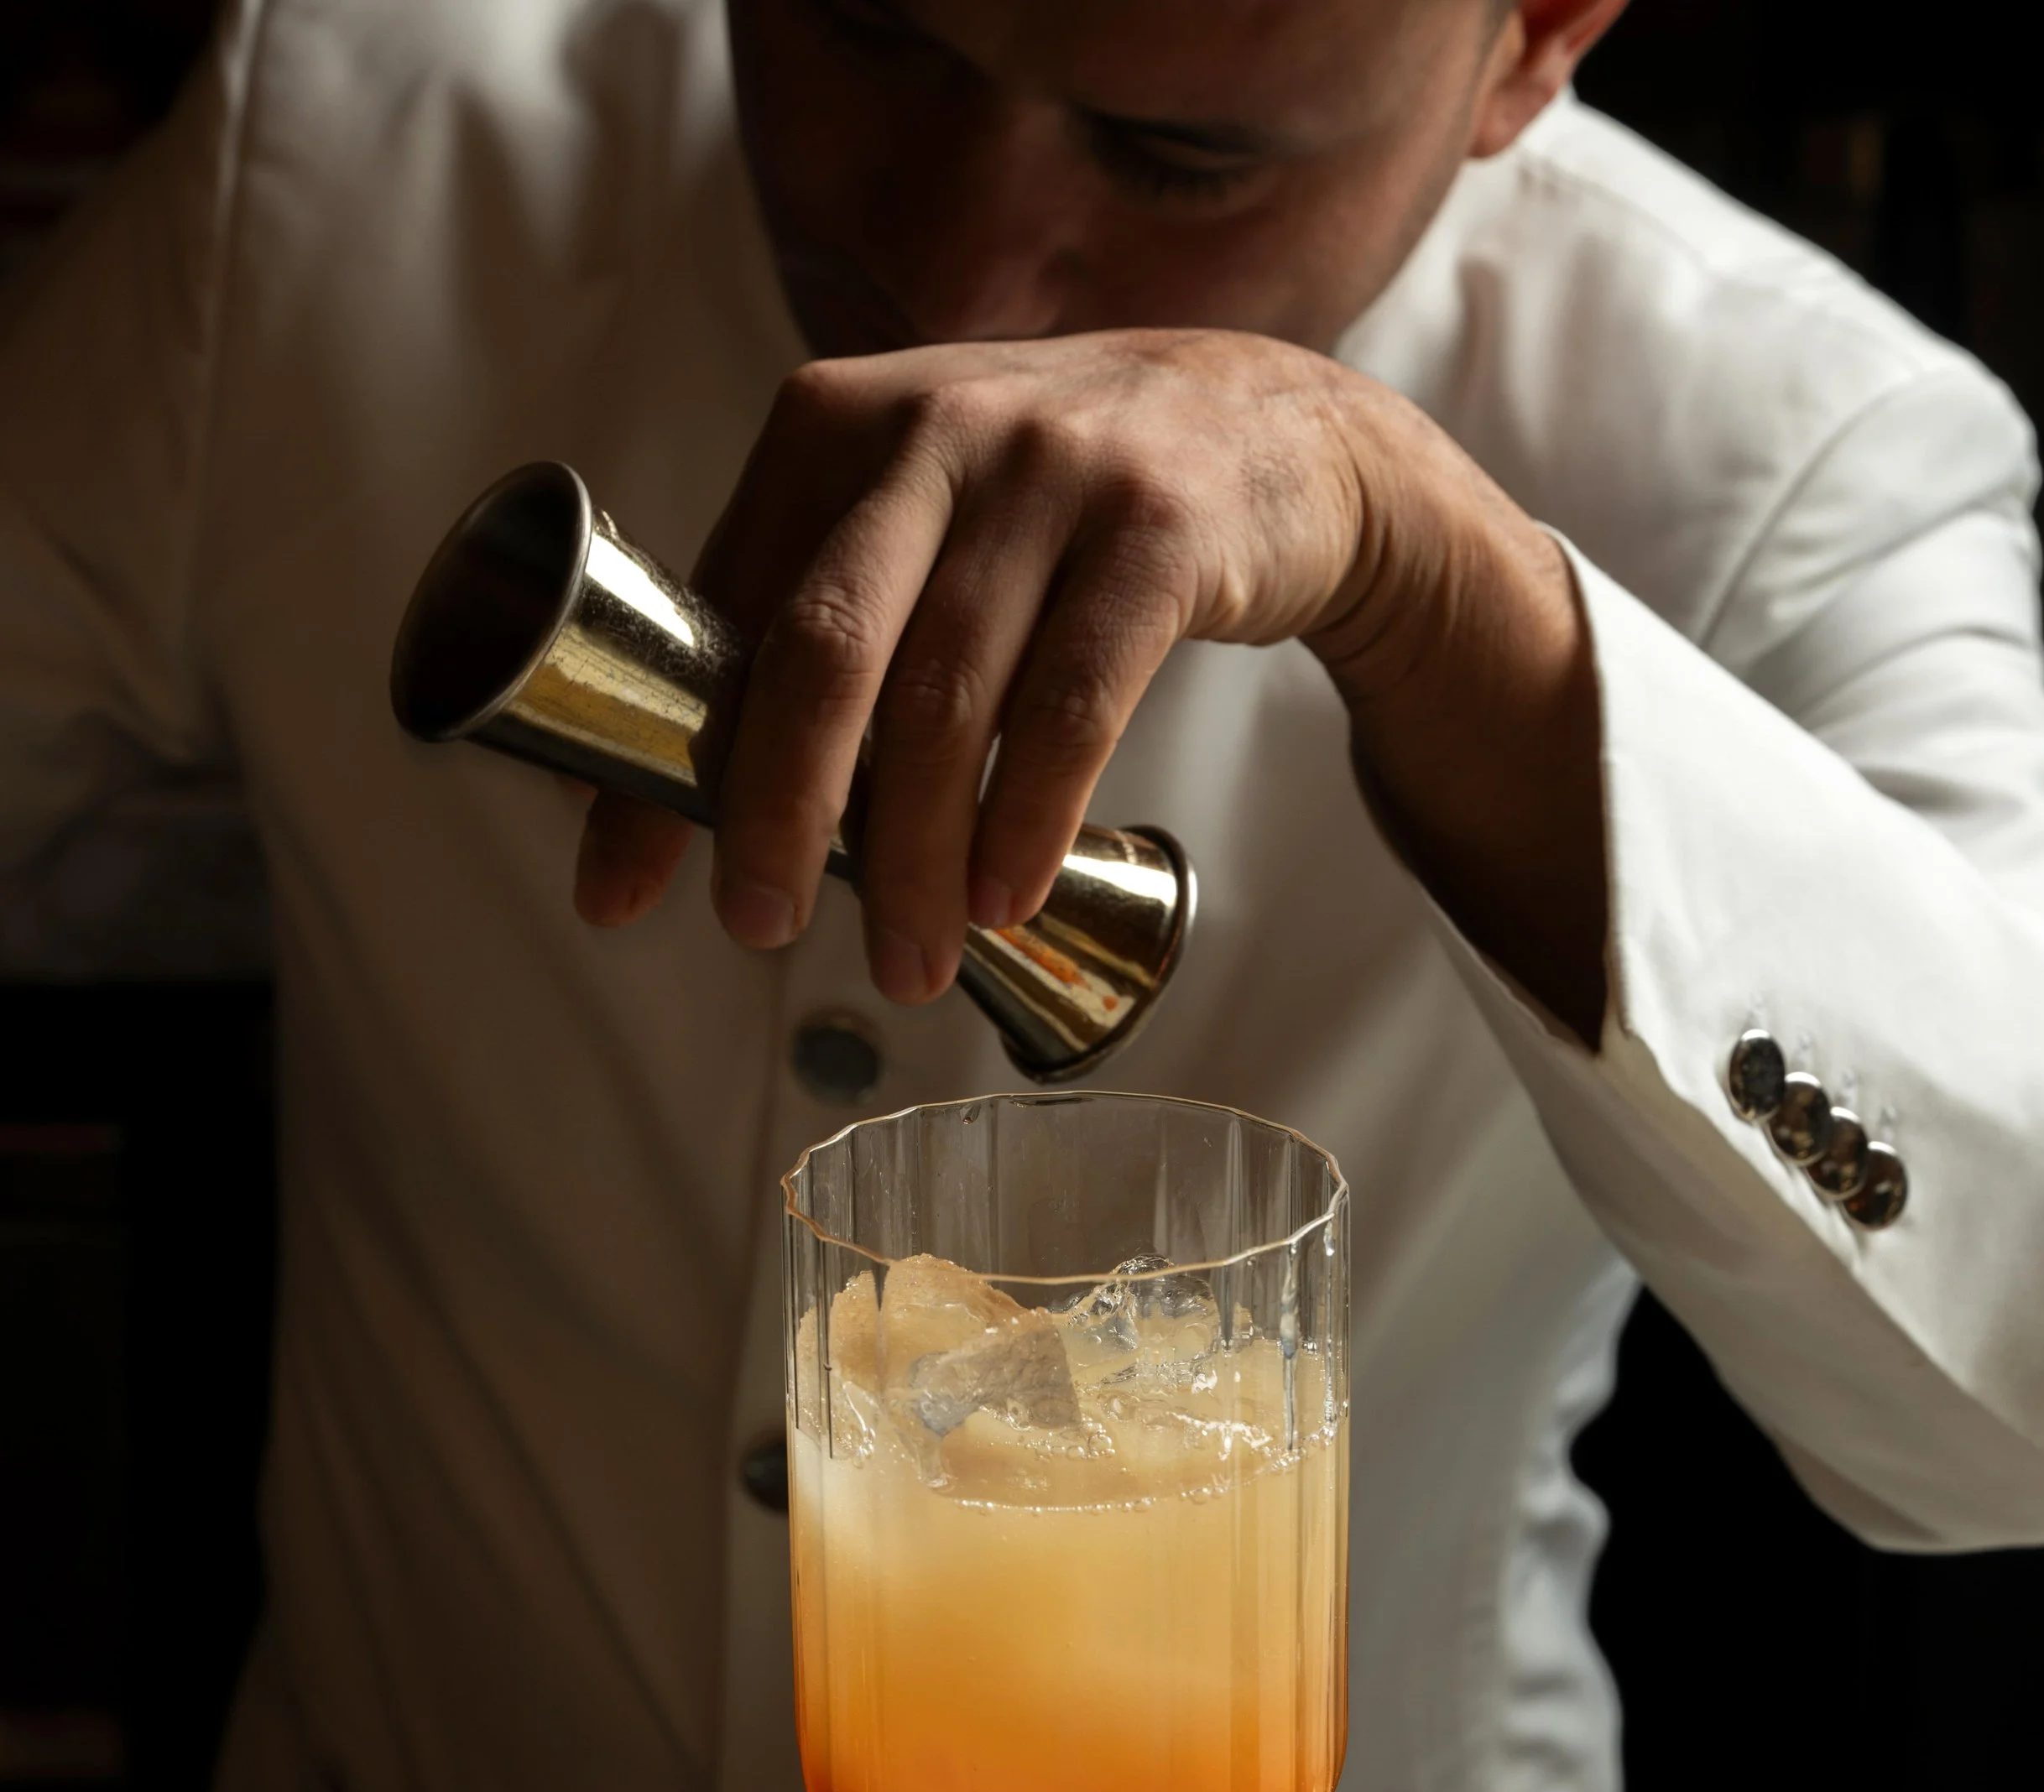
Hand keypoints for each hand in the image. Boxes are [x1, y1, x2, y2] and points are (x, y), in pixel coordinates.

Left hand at [575, 328, 1604, 1036]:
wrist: (1274, 435)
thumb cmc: (1057, 509)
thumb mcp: (920, 516)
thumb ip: (813, 617)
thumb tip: (682, 801)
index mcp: (831, 427)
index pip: (718, 622)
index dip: (659, 770)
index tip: (620, 895)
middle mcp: (930, 433)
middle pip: (821, 653)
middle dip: (776, 811)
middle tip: (757, 928)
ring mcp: (1051, 473)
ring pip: (945, 699)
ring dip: (912, 857)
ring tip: (908, 963)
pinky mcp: (1160, 530)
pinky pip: (1073, 702)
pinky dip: (1028, 819)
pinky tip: (1002, 898)